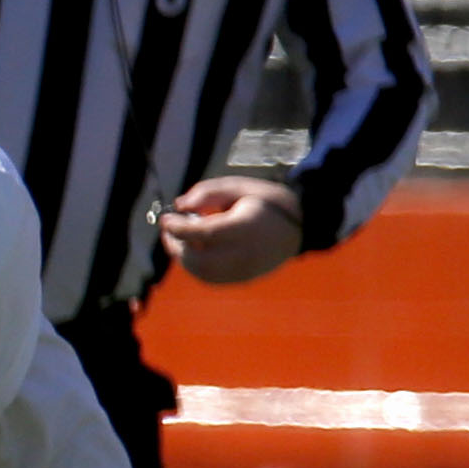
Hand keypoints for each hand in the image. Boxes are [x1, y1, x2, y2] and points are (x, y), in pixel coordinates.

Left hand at [158, 177, 305, 285]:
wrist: (302, 226)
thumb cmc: (268, 202)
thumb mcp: (240, 187)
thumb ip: (208, 193)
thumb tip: (179, 206)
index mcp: (245, 228)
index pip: (202, 234)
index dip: (178, 228)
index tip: (166, 218)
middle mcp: (244, 254)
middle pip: (196, 259)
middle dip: (175, 245)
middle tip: (171, 229)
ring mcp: (244, 271)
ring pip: (199, 272)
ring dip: (184, 256)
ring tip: (185, 237)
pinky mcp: (243, 280)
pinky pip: (210, 278)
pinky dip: (196, 266)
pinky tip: (199, 249)